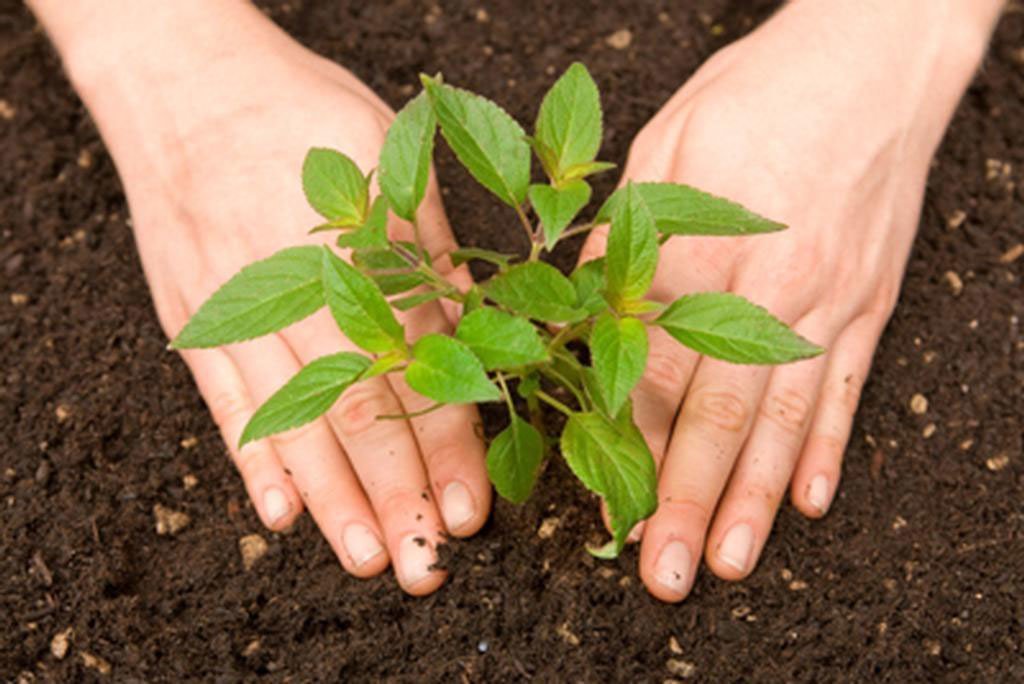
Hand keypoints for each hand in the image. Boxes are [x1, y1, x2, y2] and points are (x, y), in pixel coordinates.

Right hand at [67, 4, 487, 594]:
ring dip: (330, 497)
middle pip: (355, 408)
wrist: (187, 82)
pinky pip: (223, 400)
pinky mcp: (194, 318)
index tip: (471, 511)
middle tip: (422, 567)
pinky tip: (278, 513)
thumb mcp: (389, 160)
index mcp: (363, 248)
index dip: (448, 444)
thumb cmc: (303, 113)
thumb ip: (432, 257)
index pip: (419, 366)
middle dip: (395, 493)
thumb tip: (480, 336)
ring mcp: (238, 308)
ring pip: (291, 419)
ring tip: (364, 557)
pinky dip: (251, 458)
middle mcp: (301, 288)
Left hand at [579, 0, 995, 600]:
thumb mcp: (663, 147)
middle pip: (720, 411)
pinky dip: (826, 448)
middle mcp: (774, 284)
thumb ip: (621, 242)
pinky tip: (806, 501)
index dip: (627, 443)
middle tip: (666, 573)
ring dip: (753, 498)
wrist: (874, 58)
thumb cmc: (756, 93)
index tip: (606, 503)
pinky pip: (846, 387)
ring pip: (785, 418)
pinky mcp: (871, 300)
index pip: (655, 367)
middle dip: (688, 499)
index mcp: (706, 245)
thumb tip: (576, 320)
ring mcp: (831, 298)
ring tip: (731, 564)